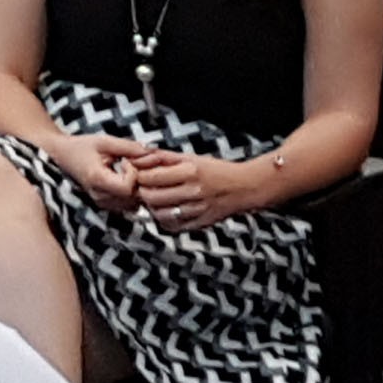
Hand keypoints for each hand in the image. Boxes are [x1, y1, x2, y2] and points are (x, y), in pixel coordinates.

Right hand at [49, 134, 149, 212]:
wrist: (61, 156)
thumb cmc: (81, 146)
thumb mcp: (104, 141)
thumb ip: (128, 146)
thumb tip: (152, 151)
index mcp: (97, 179)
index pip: (127, 187)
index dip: (133, 174)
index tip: (126, 161)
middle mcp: (99, 196)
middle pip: (133, 198)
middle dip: (138, 181)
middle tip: (129, 165)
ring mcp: (101, 203)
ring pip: (132, 204)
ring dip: (135, 189)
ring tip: (126, 172)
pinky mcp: (104, 205)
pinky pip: (126, 206)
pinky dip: (130, 194)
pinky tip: (123, 179)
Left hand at [130, 151, 267, 233]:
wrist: (245, 187)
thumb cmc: (216, 170)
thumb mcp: (191, 157)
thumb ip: (162, 157)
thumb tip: (137, 156)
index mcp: (190, 172)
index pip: (150, 178)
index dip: (139, 177)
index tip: (139, 174)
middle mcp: (194, 192)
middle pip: (151, 197)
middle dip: (143, 192)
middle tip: (145, 188)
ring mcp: (197, 210)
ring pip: (159, 214)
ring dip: (152, 207)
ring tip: (157, 198)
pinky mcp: (200, 224)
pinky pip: (172, 226)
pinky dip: (165, 219)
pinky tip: (169, 209)